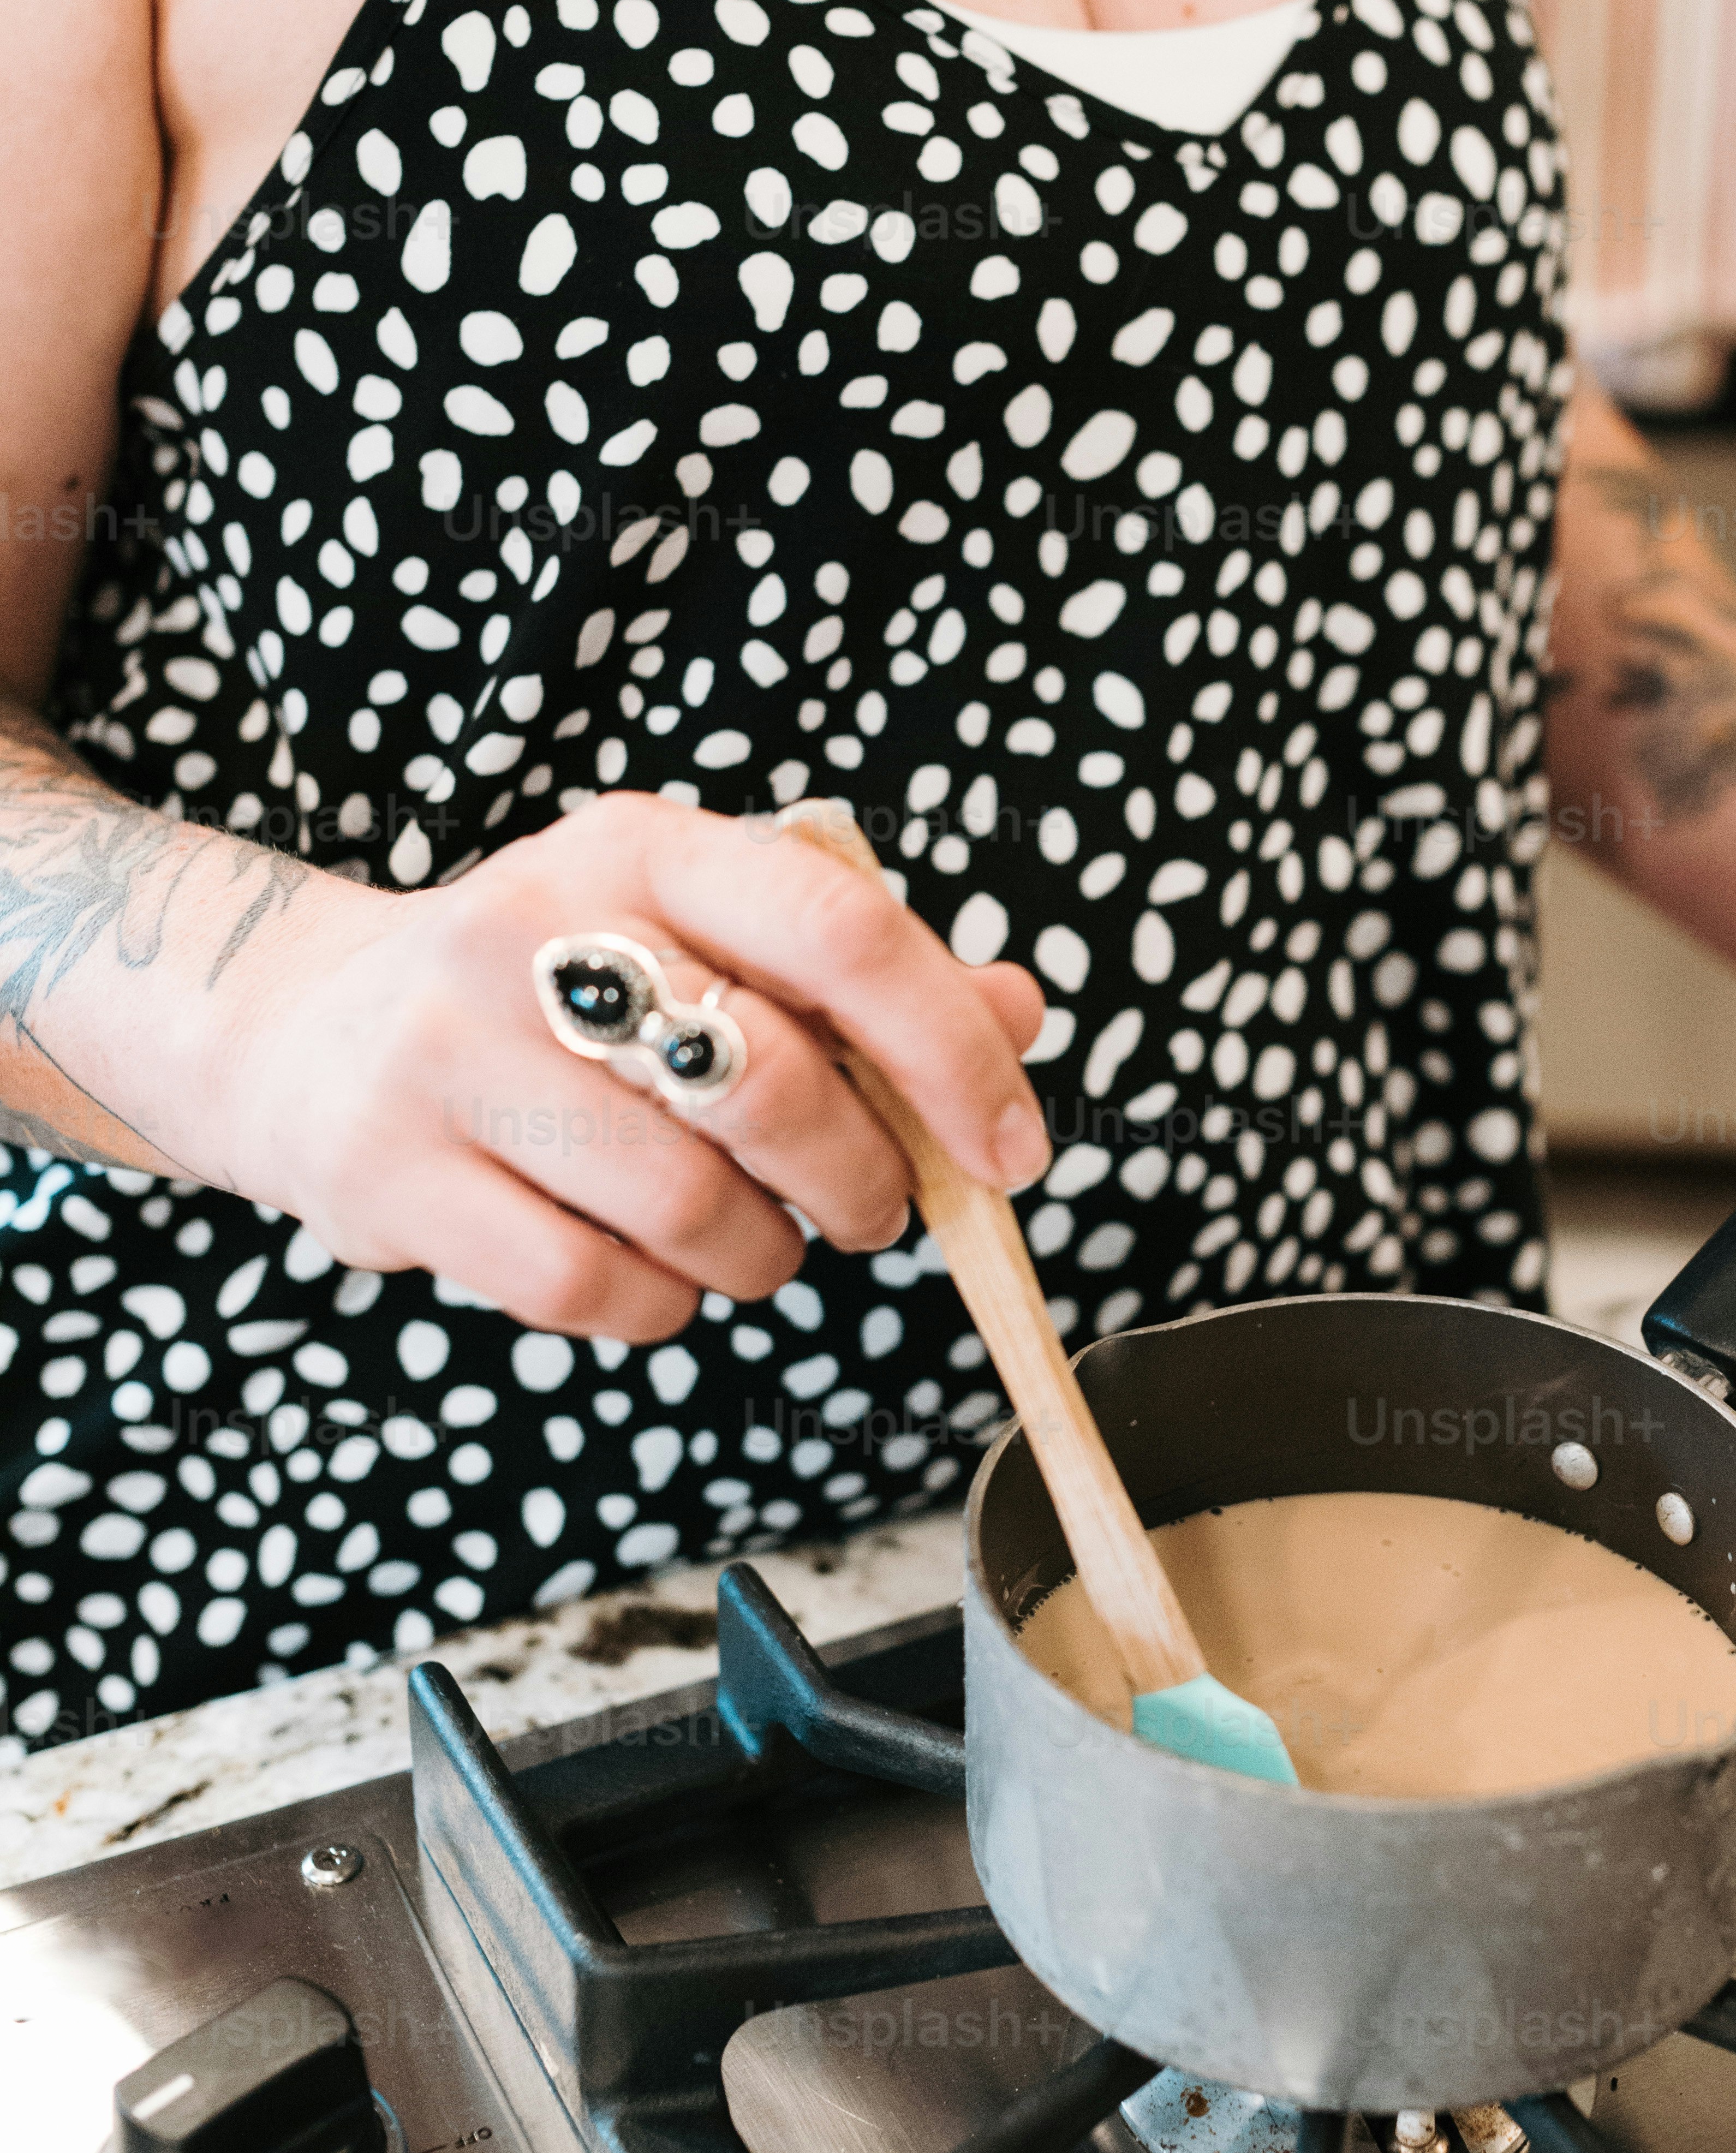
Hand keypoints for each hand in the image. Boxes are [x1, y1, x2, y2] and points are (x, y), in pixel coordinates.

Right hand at [204, 794, 1048, 1339]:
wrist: (302, 1026)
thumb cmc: (555, 989)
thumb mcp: (696, 934)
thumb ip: (858, 974)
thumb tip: (1016, 1013)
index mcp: (640, 846)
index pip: (839, 932)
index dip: (952, 1052)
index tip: (1012, 1150)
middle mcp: (535, 930)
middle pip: (772, 1083)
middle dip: (863, 1178)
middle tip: (872, 1208)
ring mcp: (448, 1054)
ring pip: (689, 1205)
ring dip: (762, 1255)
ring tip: (751, 1237)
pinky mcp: (391, 1175)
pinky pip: (594, 1290)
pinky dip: (660, 1306)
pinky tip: (650, 1270)